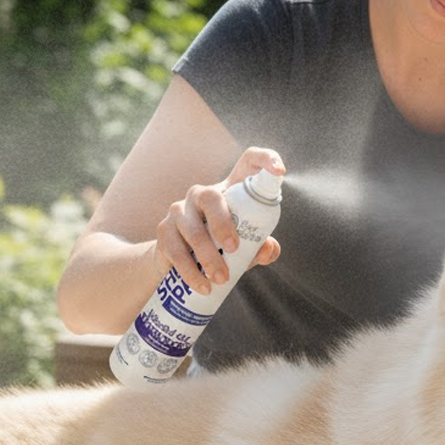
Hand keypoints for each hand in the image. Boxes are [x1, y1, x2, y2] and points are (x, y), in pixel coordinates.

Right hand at [153, 147, 283, 294]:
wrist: (177, 264)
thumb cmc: (220, 249)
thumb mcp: (244, 249)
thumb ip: (259, 247)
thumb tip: (268, 248)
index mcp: (230, 191)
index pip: (248, 162)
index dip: (265, 159)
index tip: (280, 171)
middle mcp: (202, 194)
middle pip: (211, 196)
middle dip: (222, 223)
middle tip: (234, 249)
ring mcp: (180, 210)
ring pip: (192, 228)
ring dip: (207, 256)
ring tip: (220, 279)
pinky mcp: (164, 230)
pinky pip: (176, 250)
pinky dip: (190, 271)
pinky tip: (202, 285)